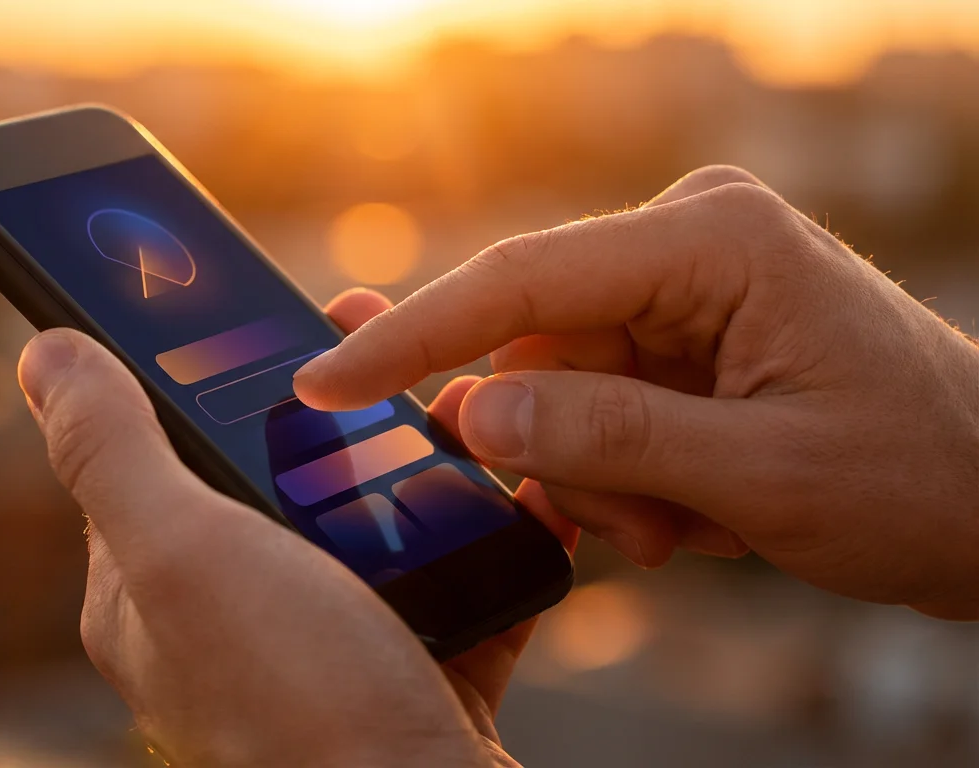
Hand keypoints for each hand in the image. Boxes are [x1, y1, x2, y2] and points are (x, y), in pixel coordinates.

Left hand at [18, 289, 577, 767]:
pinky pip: (450, 579)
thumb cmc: (303, 702)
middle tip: (382, 353)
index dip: (195, 377)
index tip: (252, 313)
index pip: (155, 453)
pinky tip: (514, 495)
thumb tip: (44, 353)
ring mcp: (324, 649)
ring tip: (456, 410)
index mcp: (154, 592)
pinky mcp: (411, 671)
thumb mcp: (186, 554)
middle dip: (327, 411)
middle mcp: (231, 622)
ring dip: (414, 462)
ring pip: (368, 521)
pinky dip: (482, 536)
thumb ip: (113, 453)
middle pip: (273, 477)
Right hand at [295, 166, 978, 619]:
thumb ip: (608, 439)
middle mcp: (685, 241)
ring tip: (693, 526)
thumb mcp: (760, 476)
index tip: (322, 382)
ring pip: (558, 392)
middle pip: (536, 350)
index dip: (411, 339)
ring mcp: (680, 286)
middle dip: (564, 454)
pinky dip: (623, 476)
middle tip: (643, 529)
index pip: (519, 283)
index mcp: (710, 239)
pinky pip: (594, 406)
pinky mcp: (679, 331)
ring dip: (603, 478)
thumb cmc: (918, 476)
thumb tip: (468, 412)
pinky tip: (695, 511)